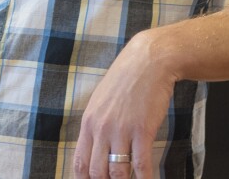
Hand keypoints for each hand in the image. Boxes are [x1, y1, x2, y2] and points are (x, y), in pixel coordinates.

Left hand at [73, 29, 176, 178]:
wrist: (148, 61)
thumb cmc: (126, 78)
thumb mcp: (101, 100)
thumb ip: (97, 125)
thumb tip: (95, 150)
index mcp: (89, 121)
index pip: (80, 163)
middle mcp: (101, 128)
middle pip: (97, 172)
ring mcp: (121, 130)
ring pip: (118, 174)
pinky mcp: (142, 130)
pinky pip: (141, 166)